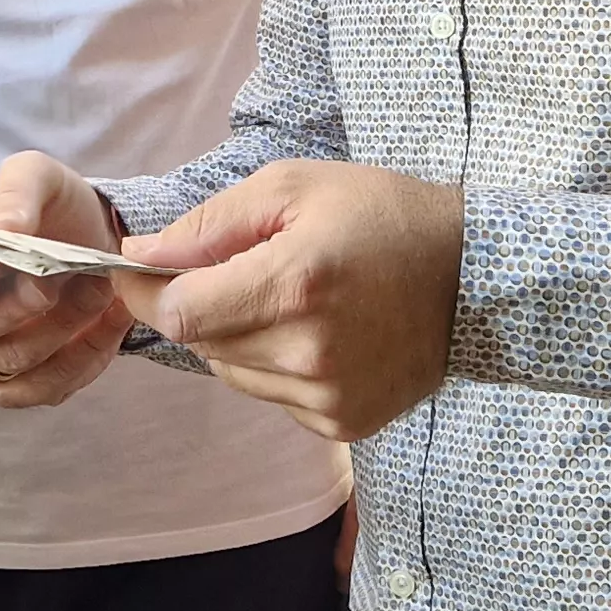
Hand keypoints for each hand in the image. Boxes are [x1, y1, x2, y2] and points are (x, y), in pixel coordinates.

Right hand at [0, 151, 136, 407]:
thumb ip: (15, 197)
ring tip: (95, 289)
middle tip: (48, 284)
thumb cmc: (52, 207)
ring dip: (52, 332)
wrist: (98, 241)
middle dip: (2, 314)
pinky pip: (42, 390)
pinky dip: (81, 357)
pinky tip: (111, 318)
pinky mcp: (25, 383)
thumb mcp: (37, 178)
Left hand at [115, 159, 463, 441]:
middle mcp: (308, 352)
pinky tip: (313, 332)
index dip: (145, 293)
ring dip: (235, 335)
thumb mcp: (294, 188)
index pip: (180, 313)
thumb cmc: (383, 216)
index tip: (134, 270)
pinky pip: (272, 396)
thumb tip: (141, 254)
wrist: (475, 278)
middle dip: (196, 305)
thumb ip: (210, 224)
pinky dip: (272, 364)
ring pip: (232, 373)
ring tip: (282, 297)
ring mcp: (328, 397)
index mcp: (293, 285)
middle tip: (230, 268)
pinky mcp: (343, 423)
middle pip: (201, 343)